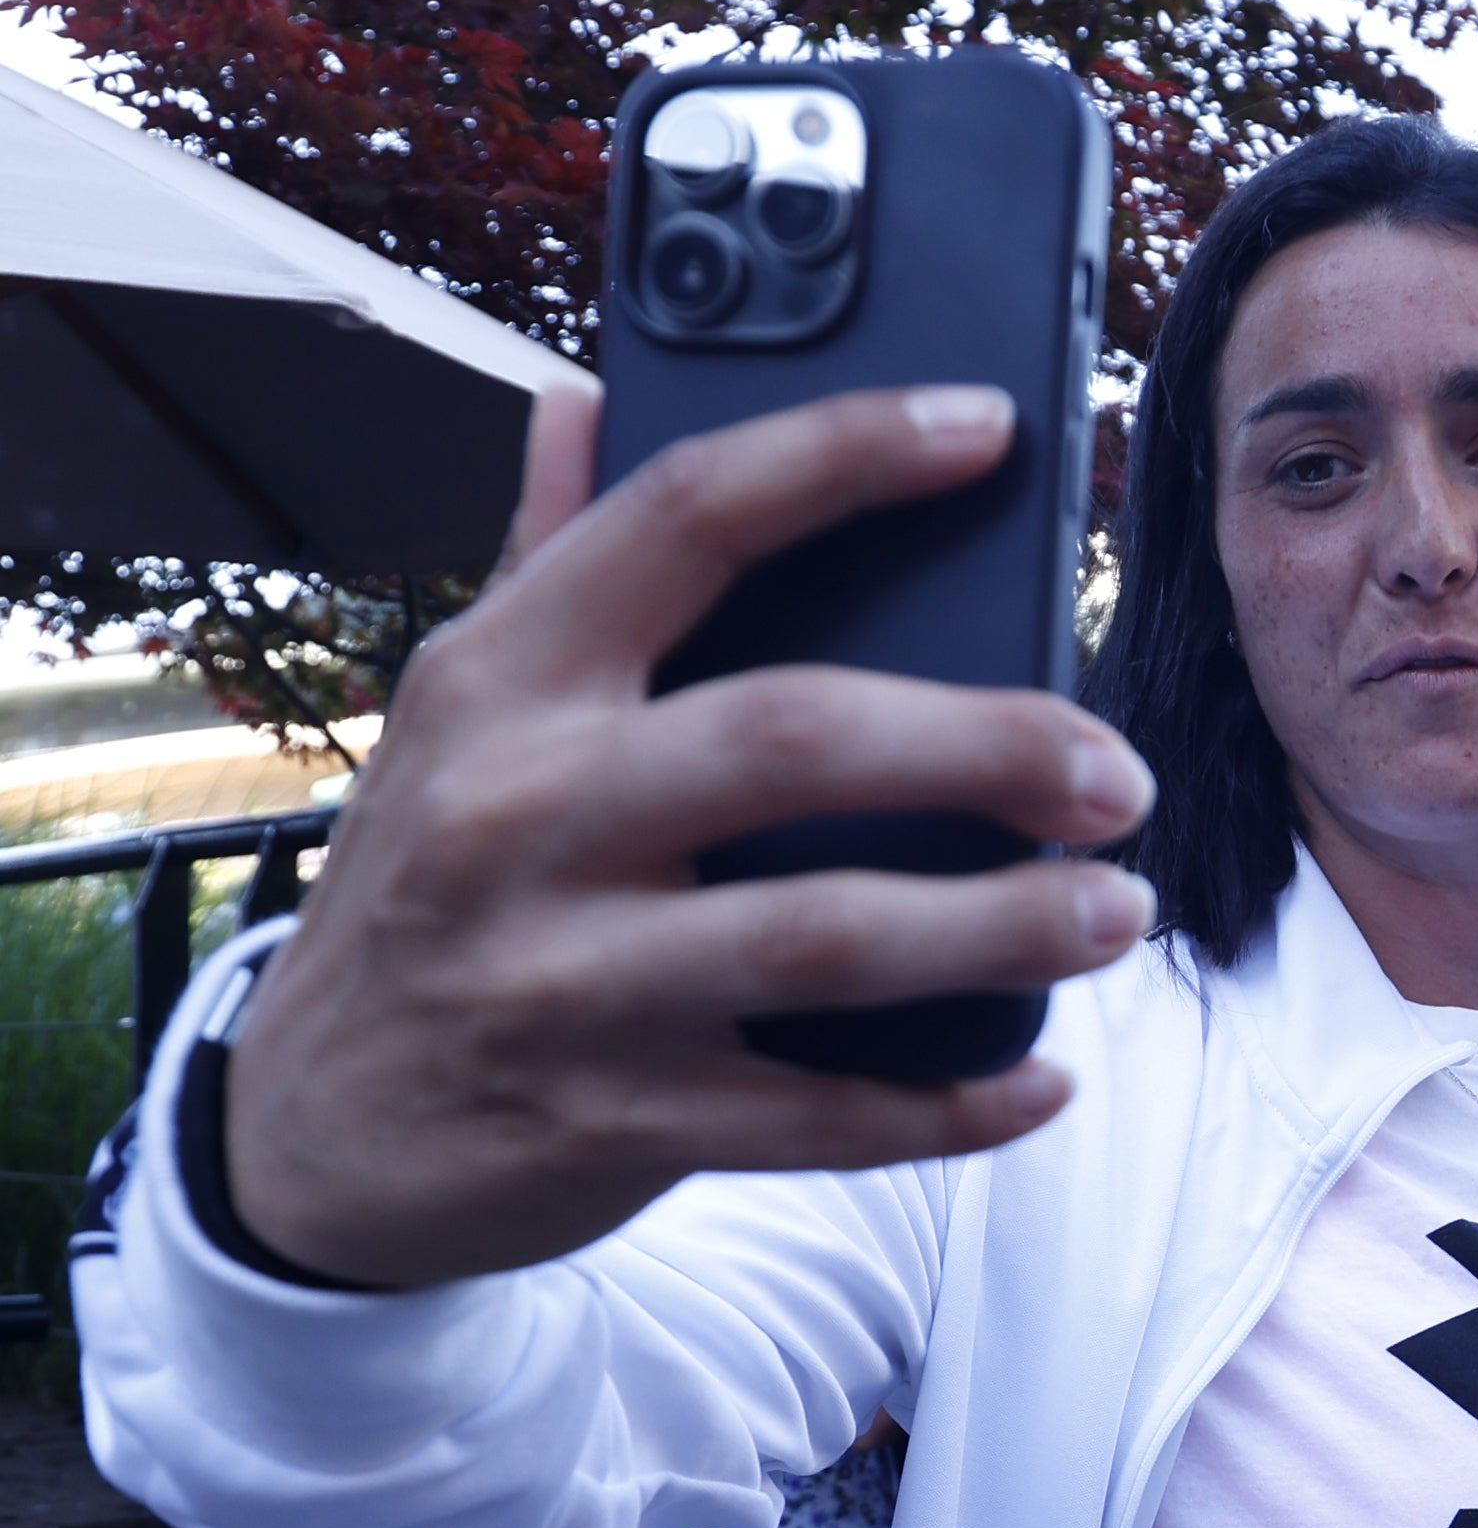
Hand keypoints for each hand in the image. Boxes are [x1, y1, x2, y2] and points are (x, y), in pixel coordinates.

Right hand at [225, 384, 1160, 1287]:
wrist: (307, 1130)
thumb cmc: (430, 887)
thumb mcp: (453, 717)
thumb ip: (546, 565)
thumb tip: (585, 397)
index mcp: (502, 680)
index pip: (684, 517)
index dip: (843, 455)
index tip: (984, 427)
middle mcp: (523, 813)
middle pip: (796, 739)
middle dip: (986, 746)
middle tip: (1119, 774)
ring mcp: (562, 977)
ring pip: (823, 938)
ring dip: (1001, 926)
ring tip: (1118, 909)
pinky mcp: (610, 1119)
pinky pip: (816, 1114)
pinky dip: (949, 1105)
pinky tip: (1040, 1074)